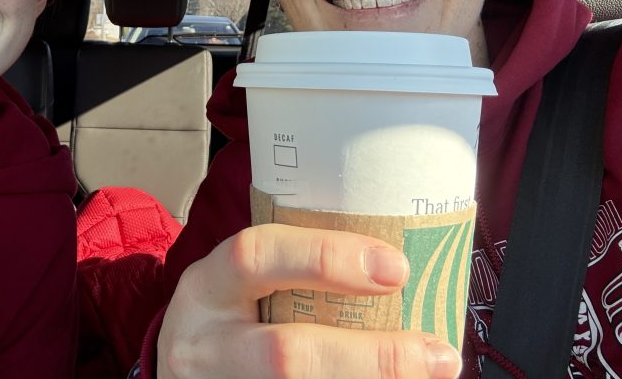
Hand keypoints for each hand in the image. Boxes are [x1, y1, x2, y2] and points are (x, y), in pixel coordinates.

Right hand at [157, 223, 461, 378]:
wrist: (182, 369)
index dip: (324, 257)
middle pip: (286, 355)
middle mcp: (205, 344)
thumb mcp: (242, 284)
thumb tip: (400, 265)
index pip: (255, 256)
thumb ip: (296, 271)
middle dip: (372, 358)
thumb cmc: (231, 314)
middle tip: (438, 354)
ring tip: (434, 376)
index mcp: (209, 286)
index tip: (396, 268)